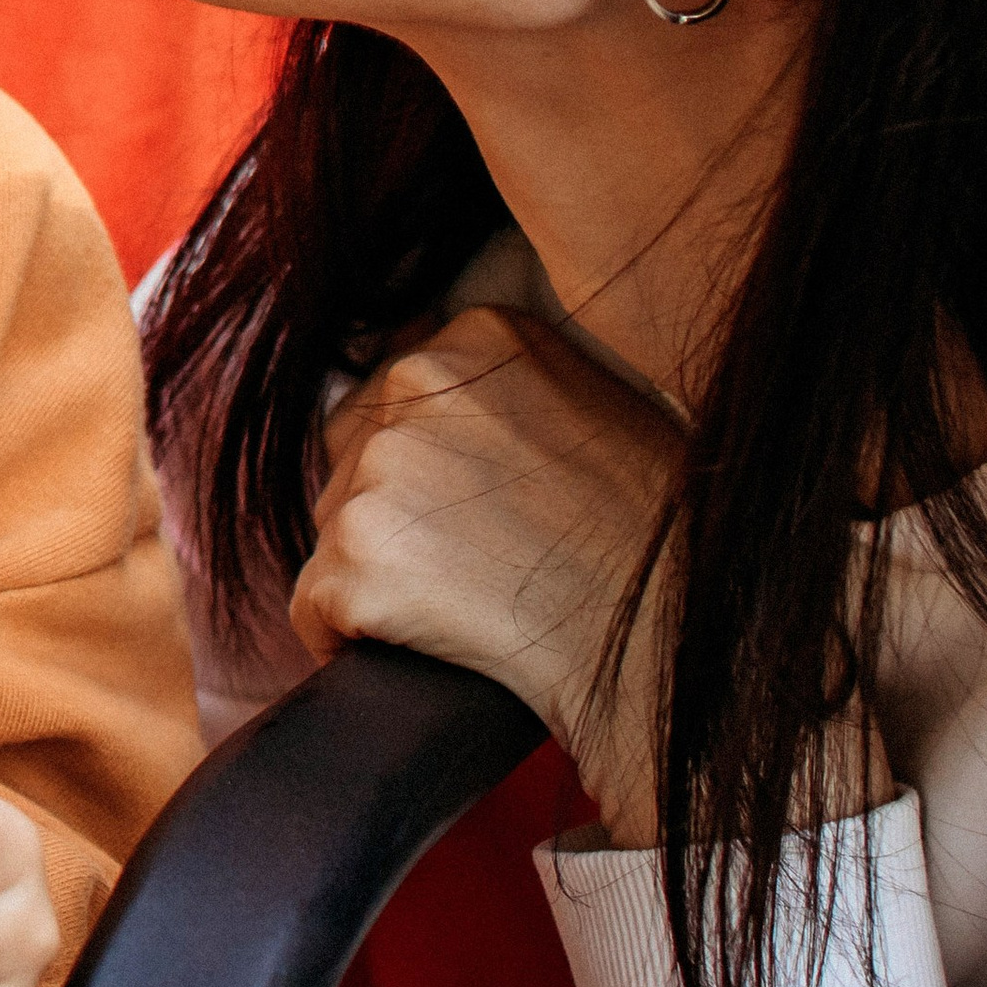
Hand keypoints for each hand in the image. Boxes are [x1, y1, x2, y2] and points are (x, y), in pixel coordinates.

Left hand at [291, 306, 689, 845]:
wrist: (670, 642)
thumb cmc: (654, 541)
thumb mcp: (591, 410)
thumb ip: (503, 391)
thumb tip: (421, 409)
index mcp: (478, 334)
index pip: (391, 398)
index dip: (425, 472)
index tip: (479, 518)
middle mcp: (418, 378)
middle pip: (351, 459)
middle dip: (393, 518)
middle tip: (477, 572)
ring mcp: (381, 467)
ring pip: (333, 532)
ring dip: (378, 578)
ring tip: (470, 611)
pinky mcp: (353, 557)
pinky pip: (315, 607)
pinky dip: (350, 638)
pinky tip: (423, 652)